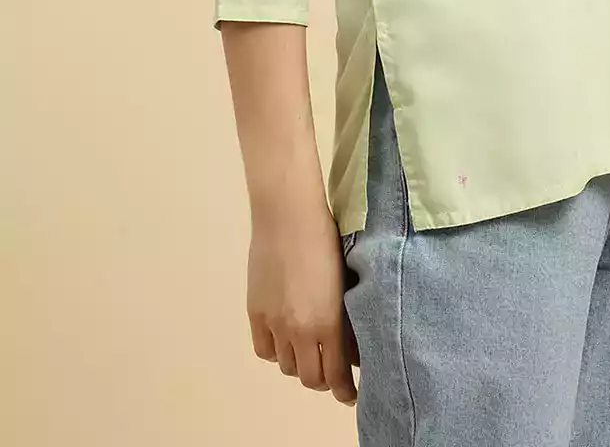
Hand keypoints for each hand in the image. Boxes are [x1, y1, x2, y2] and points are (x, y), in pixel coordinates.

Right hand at [246, 203, 357, 403]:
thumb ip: (347, 316)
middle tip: (332, 372)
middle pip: (310, 377)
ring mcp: (275, 323)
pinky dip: (276, 352)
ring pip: (286, 366)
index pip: (335, 376)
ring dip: (300, 364)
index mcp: (328, 323)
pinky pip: (264, 350)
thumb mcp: (346, 280)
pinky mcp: (256, 313)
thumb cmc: (327, 238)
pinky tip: (285, 340)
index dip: (344, 392)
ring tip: (309, 352)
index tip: (351, 395)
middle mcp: (299, 331)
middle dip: (323, 380)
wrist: (289, 215)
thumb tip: (351, 343)